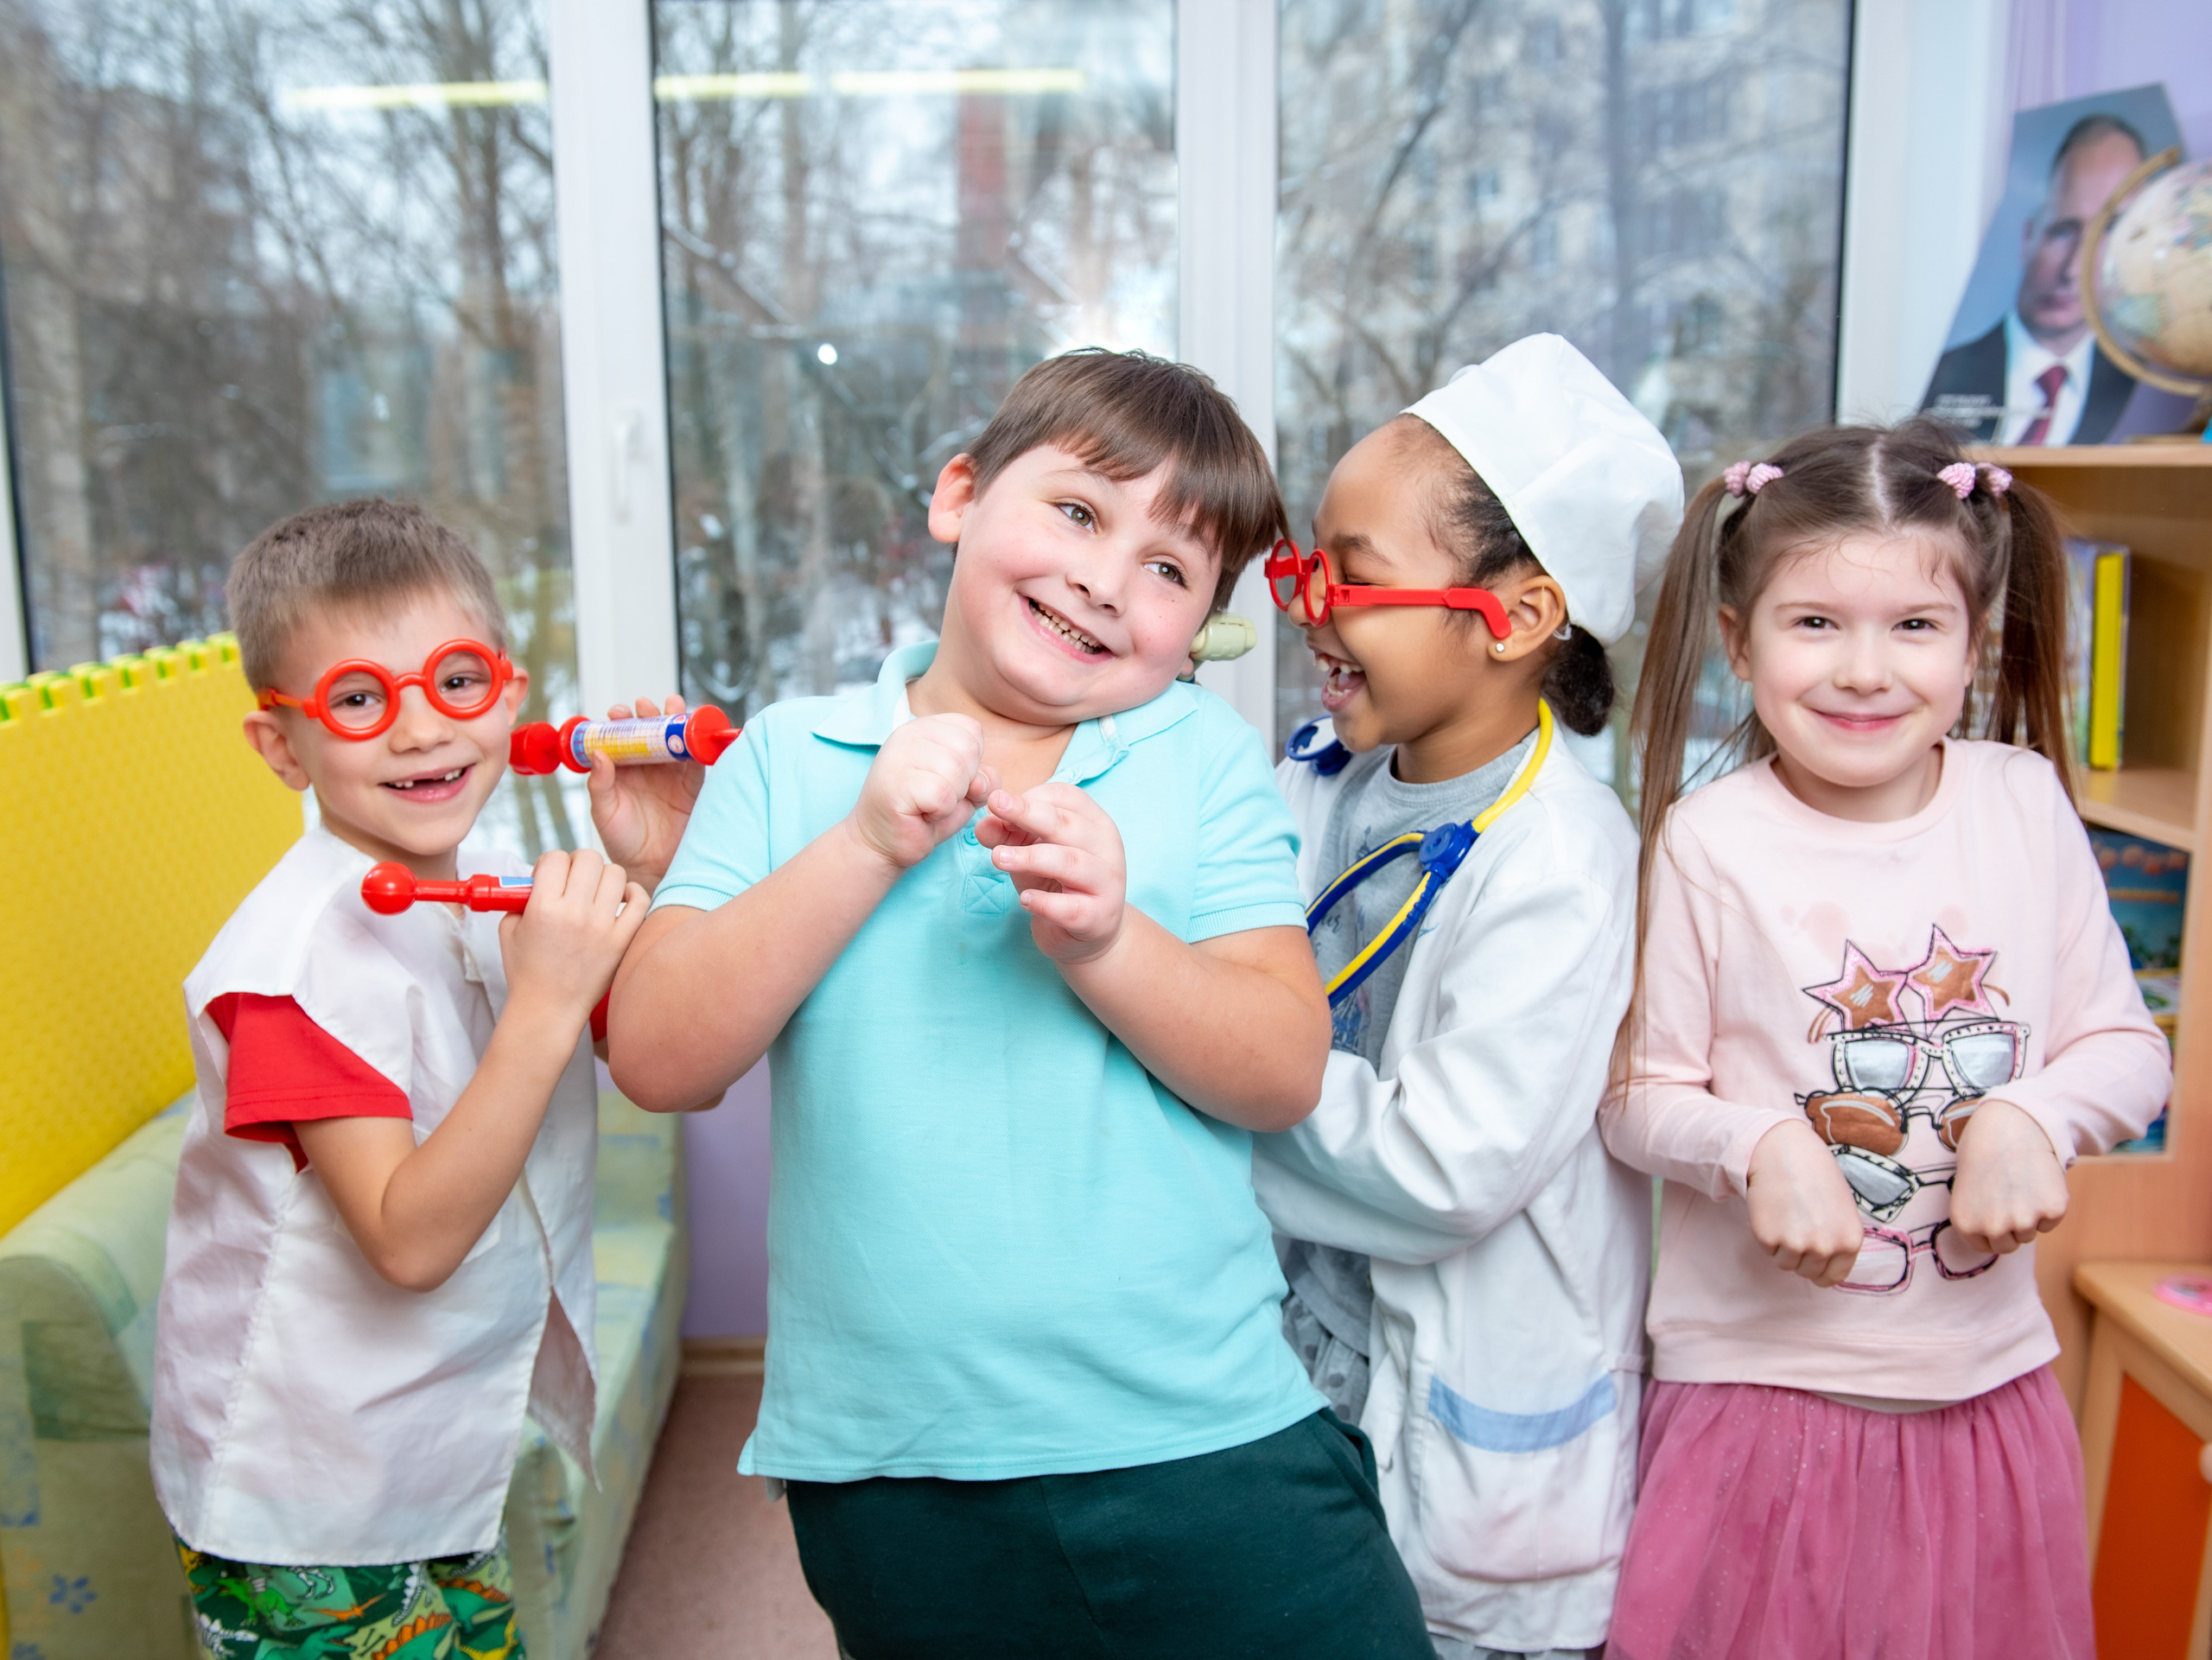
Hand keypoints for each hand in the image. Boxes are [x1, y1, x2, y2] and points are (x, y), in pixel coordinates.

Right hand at [498, 849, 648, 1028]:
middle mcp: (574, 913)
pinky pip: (640, 900)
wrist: (548, 1010)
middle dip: (578, 862)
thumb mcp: (509, 929)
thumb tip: (538, 876)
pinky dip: (633, 892)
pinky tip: (621, 898)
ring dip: (603, 875)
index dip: (550, 862)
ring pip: (615, 873)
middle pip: (588, 858)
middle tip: (574, 878)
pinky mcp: (622, 941)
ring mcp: (602, 927)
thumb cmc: (526, 971)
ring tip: (596, 890)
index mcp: (542, 908)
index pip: (555, 858)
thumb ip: (521, 897)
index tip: (549, 875)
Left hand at [586, 694, 705, 892]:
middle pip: (652, 731)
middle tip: (646, 706)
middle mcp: (649, 767)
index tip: (618, 713)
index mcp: (624, 769)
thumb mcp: (604, 812)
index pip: (623, 737)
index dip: (622, 721)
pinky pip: (698, 760)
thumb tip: (598, 752)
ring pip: (676, 740)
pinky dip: (700, 744)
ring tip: (672, 705)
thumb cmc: (622, 842)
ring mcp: (672, 774)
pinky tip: (697, 731)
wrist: (652, 868)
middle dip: (650, 713)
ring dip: (675, 721)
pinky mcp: (694, 785)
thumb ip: (600, 784)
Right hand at [845, 714, 993, 869]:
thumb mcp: (965, 790)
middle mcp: (909, 733)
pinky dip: (940, 812)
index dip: (973, 763)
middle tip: (938, 796)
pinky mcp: (896, 783)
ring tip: (928, 805)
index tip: (947, 780)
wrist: (881, 842)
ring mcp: (899, 755)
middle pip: (969, 748)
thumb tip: (980, 781)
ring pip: (957, 771)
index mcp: (926, 727)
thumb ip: (983, 777)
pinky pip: (943, 795)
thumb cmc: (924, 813)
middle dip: (965, 782)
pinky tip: (921, 814)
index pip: (973, 730)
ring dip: (952, 799)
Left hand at [975, 783, 1126, 964]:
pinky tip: (1024, 899)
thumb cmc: (1058, 881)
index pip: (1067, 797)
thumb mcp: (1030, 852)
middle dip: (1027, 813)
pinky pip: (1071, 908)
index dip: (1031, 797)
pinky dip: (1045, 903)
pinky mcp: (1099, 917)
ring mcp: (1107, 883)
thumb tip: (982, 824)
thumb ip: (1007, 835)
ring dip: (1030, 858)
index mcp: (1095, 822)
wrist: (1091, 929)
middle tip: (994, 805)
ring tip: (997, 857)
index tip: (999, 805)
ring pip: (1070, 863)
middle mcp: (1107, 847)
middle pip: (1066, 824)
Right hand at [1745, 1119, 1864, 1286]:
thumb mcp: (1842, 1209)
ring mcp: (1797, 1244)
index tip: (1812, 1261)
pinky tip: (1773, 1211)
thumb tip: (1827, 1263)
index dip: (1820, 1271)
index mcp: (1850, 1240)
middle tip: (1796, 1227)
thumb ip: (1839, 1239)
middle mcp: (1826, 1246)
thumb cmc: (1816, 1174)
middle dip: (1800, 1256)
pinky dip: (1766, 1236)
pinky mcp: (1768, 1238)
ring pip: (1785, 1264)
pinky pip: (1768, 1250)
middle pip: (1807, 1272)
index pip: (1834, 1277)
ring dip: (1782, 1247)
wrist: (1784, 1150)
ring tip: (1785, 1217)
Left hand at [1947, 1097, 2069, 1253]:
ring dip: (2030, 1215)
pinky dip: (2048, 1205)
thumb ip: (1976, 1219)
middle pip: (2010, 1245)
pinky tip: (2037, 1182)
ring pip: (2031, 1234)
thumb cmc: (1984, 1156)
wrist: (2009, 1126)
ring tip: (2020, 1184)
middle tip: (2009, 1195)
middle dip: (2012, 1226)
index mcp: (1966, 1224)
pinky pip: (2051, 1221)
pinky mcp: (2052, 1211)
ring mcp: (2024, 1220)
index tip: (1994, 1209)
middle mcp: (1993, 1227)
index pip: (1987, 1247)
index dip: (1993, 1230)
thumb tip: (1993, 1239)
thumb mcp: (1966, 1191)